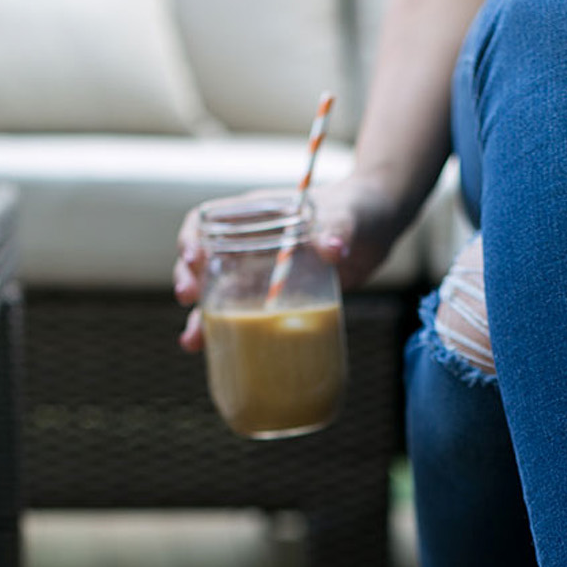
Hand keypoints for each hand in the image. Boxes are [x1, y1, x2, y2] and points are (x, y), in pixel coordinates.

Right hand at [173, 175, 407, 352]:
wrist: (378, 232)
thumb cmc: (359, 210)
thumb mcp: (349, 216)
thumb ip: (340, 228)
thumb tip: (334, 249)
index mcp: (256, 216)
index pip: (207, 221)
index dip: (191, 238)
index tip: (192, 257)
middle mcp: (250, 246)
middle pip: (204, 263)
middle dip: (189, 281)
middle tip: (188, 299)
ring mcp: (262, 275)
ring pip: (219, 297)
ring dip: (202, 319)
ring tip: (193, 343)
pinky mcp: (277, 300)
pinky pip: (247, 319)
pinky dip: (232, 337)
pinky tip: (221, 356)